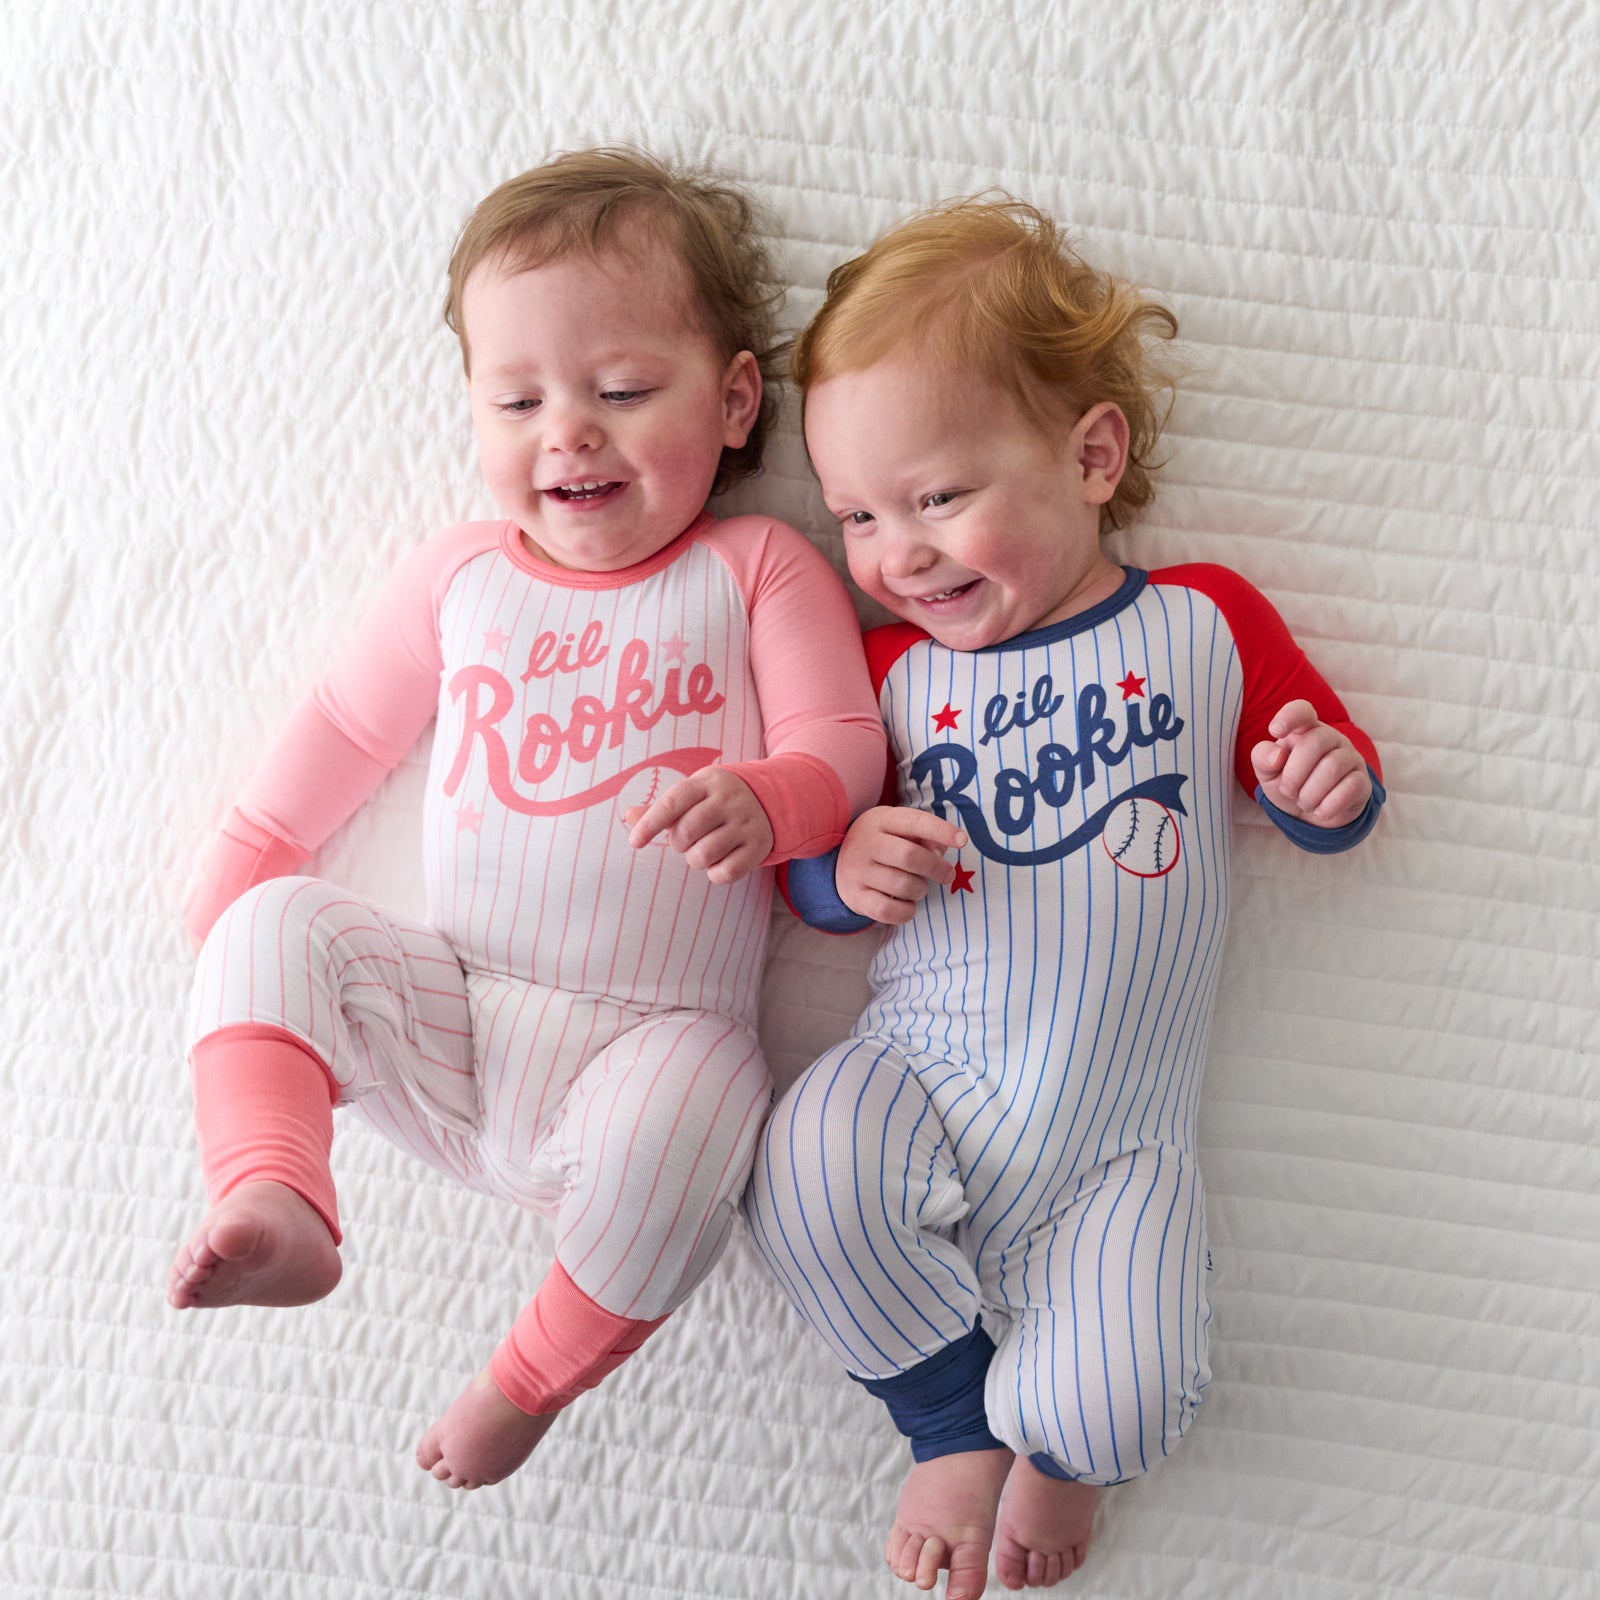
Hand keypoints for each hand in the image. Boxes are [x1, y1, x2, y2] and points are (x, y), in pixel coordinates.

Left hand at [624, 768, 773, 884]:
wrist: (770, 799)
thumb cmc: (717, 800)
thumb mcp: (694, 794)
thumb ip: (662, 808)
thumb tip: (629, 815)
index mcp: (706, 783)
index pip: (673, 802)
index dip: (651, 823)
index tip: (634, 842)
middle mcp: (728, 800)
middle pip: (686, 832)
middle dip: (678, 843)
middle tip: (688, 839)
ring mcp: (746, 823)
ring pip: (704, 855)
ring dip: (696, 859)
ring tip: (703, 850)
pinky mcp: (758, 845)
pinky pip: (726, 872)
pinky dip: (716, 873)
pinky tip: (720, 861)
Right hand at [836, 806, 967, 923]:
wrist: (839, 861)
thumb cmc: (884, 843)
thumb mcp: (901, 830)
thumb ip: (926, 838)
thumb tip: (940, 854)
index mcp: (882, 820)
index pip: (914, 821)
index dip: (941, 830)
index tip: (962, 841)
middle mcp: (866, 843)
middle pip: (910, 857)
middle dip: (936, 868)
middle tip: (947, 875)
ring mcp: (857, 871)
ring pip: (902, 886)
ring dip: (921, 890)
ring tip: (918, 887)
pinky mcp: (855, 897)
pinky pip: (888, 911)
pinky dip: (906, 911)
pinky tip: (907, 904)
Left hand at [1250, 699, 1370, 827]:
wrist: (1313, 814)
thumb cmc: (1290, 784)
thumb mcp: (1268, 773)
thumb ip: (1263, 759)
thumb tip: (1276, 756)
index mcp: (1305, 730)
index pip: (1303, 710)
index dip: (1289, 716)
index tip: (1274, 730)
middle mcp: (1331, 738)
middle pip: (1315, 742)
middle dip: (1294, 773)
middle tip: (1288, 791)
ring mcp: (1350, 757)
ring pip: (1332, 766)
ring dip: (1310, 793)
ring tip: (1304, 803)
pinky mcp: (1362, 781)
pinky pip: (1350, 788)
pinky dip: (1328, 806)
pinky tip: (1320, 811)